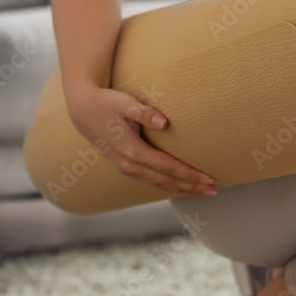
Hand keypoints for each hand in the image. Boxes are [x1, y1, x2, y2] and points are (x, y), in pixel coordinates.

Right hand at [66, 85, 216, 195]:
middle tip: (213, 190)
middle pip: (166, 181)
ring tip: (201, 192)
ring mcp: (126, 168)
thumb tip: (163, 121)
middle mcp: (129, 165)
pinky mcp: (125, 167)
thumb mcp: (125, 103)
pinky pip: (150, 181)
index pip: (167, 167)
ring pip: (158, 184)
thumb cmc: (106, 104)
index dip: (189, 174)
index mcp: (132, 152)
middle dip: (190, 187)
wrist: (83, 110)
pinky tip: (179, 186)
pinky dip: (168, 185)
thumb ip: (144, 113)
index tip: (207, 178)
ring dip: (181, 189)